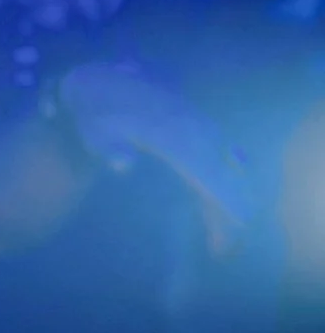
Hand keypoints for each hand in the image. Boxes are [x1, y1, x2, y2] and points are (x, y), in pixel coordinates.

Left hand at [60, 61, 254, 252]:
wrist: (107, 82)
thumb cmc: (97, 114)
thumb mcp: (93, 130)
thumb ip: (108, 147)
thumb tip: (122, 163)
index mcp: (171, 132)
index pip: (203, 167)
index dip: (221, 193)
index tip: (239, 221)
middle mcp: (194, 130)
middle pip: (222, 174)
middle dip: (229, 210)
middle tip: (225, 251)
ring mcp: (202, 130)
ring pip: (227, 170)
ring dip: (230, 204)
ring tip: (225, 245)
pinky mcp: (202, 133)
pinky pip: (221, 163)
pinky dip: (226, 188)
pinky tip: (226, 216)